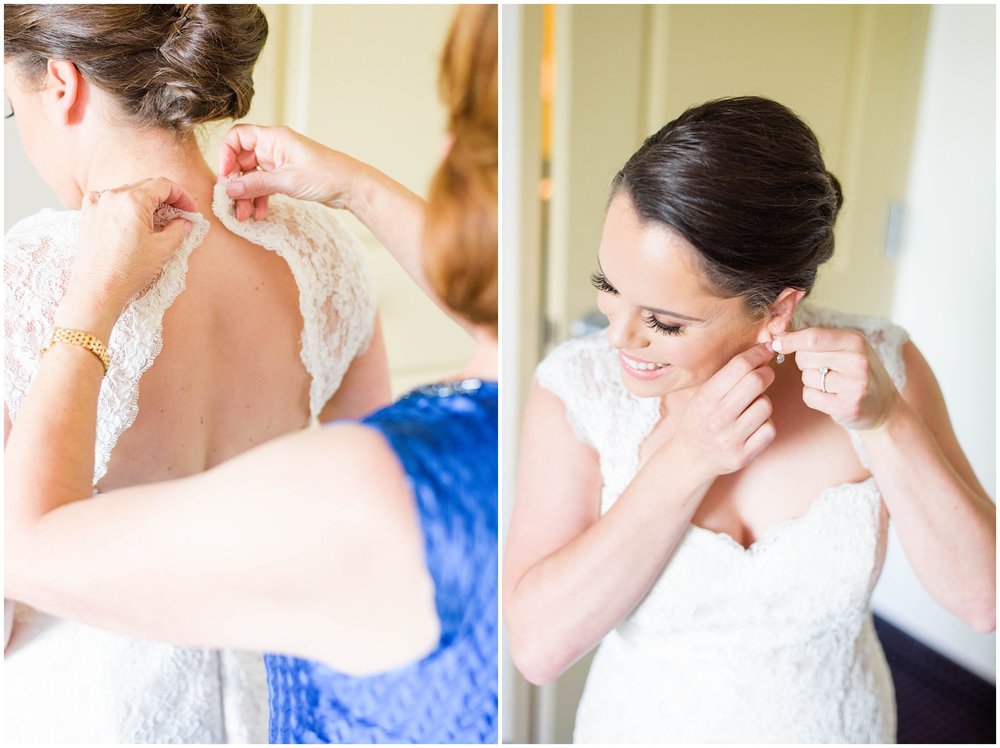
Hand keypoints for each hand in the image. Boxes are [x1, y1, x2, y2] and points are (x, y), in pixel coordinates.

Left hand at [57, 178, 195, 337]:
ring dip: (146, 203)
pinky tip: (130, 220)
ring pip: (128, 193)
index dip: (183, 196)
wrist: (97, 289)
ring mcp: (97, 204)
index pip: (164, 185)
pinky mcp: (87, 215)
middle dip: (167, 199)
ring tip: (157, 221)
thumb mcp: (164, 249)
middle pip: (146, 186)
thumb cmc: (128, 271)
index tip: (191, 211)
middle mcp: (112, 196)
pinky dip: (123, 206)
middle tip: (180, 215)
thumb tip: (185, 221)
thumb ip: (179, 229)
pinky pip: (108, 201)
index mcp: (133, 200)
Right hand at [219, 124, 371, 221]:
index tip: (226, 178)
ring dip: (247, 195)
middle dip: (237, 183)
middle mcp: (275, 147)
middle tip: (234, 205)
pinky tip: (260, 213)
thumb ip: (256, 184)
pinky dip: (260, 198)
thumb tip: (229, 188)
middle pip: (242, 160)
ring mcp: (281, 162)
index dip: (226, 156)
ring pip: (253, 176)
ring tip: (246, 215)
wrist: (352, 186)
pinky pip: (265, 185)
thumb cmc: (327, 175)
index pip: (237, 138)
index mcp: (274, 138)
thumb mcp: (287, 181)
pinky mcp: (287, 176)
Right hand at [669, 342, 777, 479]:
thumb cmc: (700, 420)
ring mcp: (730, 439)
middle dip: (766, 373)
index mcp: (705, 398)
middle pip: (757, 382)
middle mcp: (717, 418)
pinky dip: (765, 424)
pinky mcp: (742, 456)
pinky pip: (769, 429)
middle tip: (765, 374)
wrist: (689, 458)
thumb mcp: (703, 395)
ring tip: (751, 407)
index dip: (758, 354)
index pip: (739, 366)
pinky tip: (753, 426)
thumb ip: (728, 377)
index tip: (765, 350)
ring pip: (766, 406)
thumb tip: (763, 353)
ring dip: (763, 402)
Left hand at [777, 327, 901, 430]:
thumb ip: (817, 340)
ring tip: (834, 384)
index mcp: (855, 340)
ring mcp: (854, 384)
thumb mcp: (846, 348)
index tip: (777, 343)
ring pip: (806, 377)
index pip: (812, 337)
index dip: (790, 340)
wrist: (884, 407)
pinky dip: (814, 397)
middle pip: (804, 357)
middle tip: (826, 369)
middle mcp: (857, 360)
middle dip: (805, 363)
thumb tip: (778, 339)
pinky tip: (832, 397)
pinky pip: (810, 396)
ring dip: (812, 382)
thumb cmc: (857, 373)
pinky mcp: (847, 406)